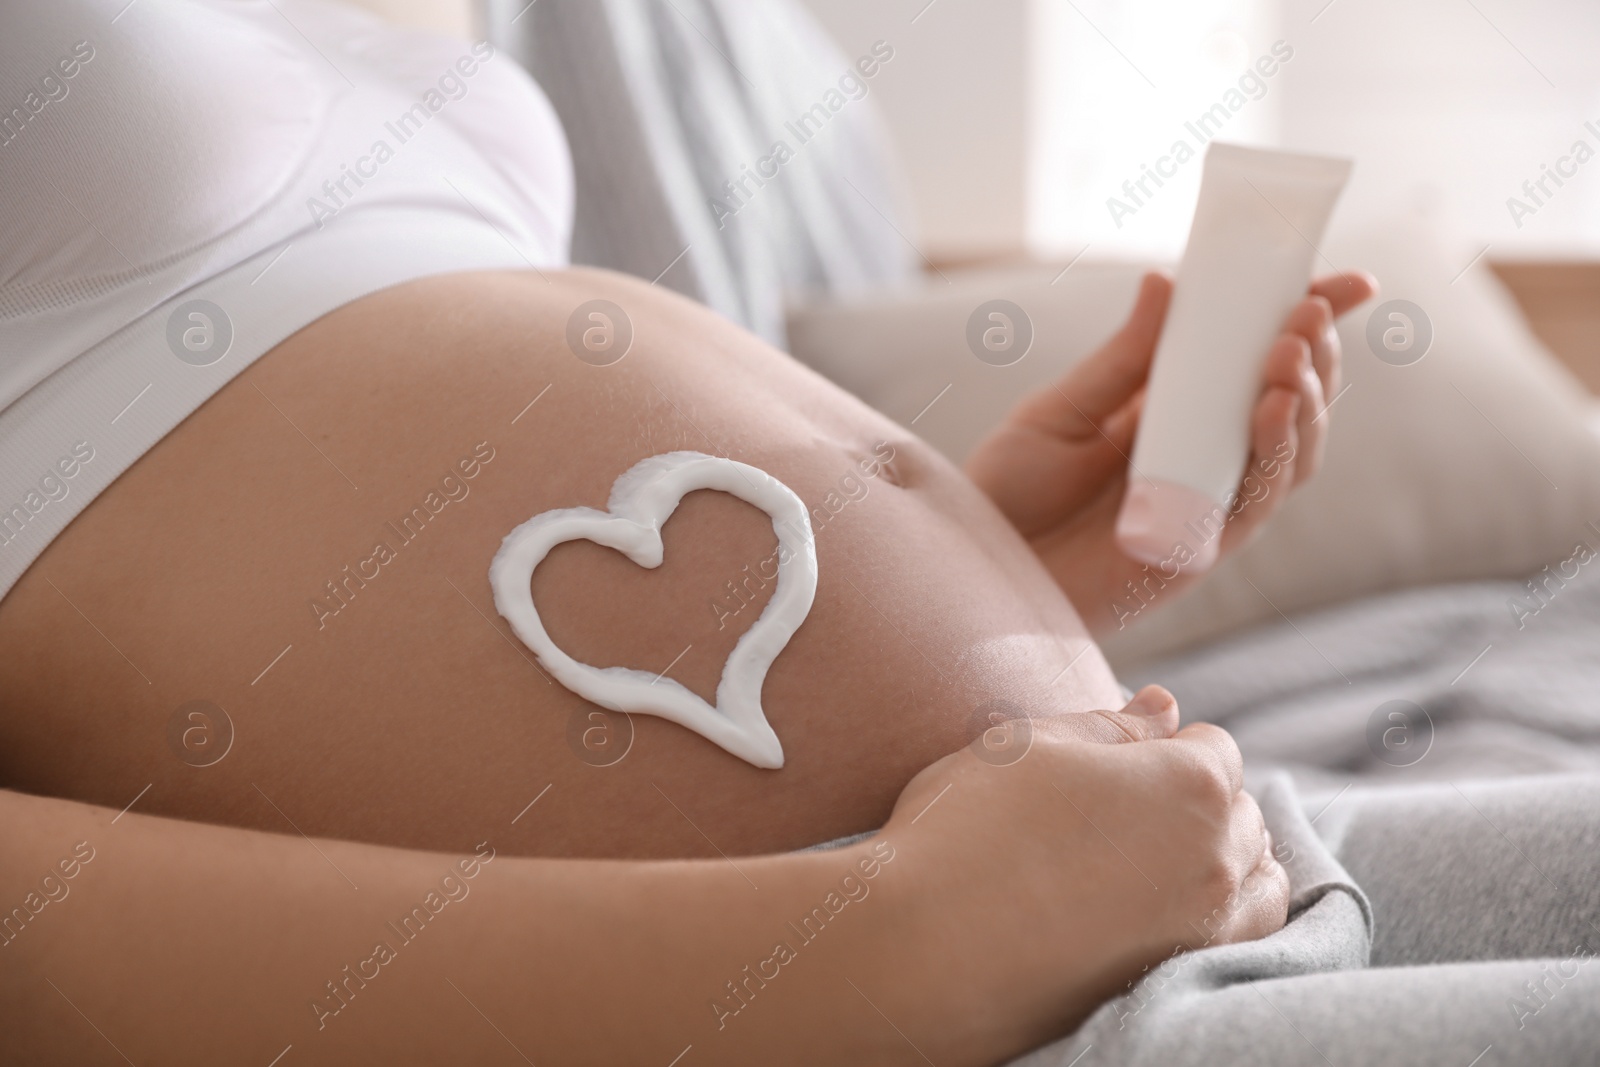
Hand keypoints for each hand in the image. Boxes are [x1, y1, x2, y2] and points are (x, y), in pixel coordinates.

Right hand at [875, 687, 1284, 1062]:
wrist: (921, 950)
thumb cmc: (966, 830)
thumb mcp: (1028, 746)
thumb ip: (1111, 726)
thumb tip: (1167, 707)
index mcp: (1189, 783)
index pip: (1213, 747)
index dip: (1162, 746)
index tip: (1112, 764)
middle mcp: (1217, 857)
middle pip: (1237, 810)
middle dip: (1193, 799)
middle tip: (1115, 809)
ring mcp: (1206, 927)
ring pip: (1255, 876)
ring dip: (1220, 856)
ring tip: (1148, 857)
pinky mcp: (1180, 980)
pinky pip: (1243, 936)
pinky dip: (1225, 912)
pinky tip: (1167, 905)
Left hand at [964, 269, 1376, 635]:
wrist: (977, 568)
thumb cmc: (1009, 494)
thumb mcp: (1059, 413)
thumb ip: (1120, 360)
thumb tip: (1165, 279)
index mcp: (1172, 411)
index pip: (1253, 362)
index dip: (1306, 323)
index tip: (1349, 283)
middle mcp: (1202, 456)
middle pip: (1288, 404)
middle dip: (1313, 356)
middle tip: (1311, 312)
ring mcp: (1208, 504)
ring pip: (1290, 454)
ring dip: (1303, 401)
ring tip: (1289, 356)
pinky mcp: (1200, 550)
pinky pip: (1256, 503)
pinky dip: (1274, 456)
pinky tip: (1270, 410)